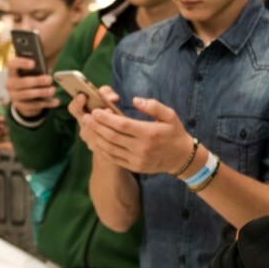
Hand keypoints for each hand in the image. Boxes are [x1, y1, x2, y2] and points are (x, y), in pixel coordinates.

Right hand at [5, 54, 60, 118]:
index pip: (12, 64)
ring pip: (28, 94)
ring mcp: (13, 96)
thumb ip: (39, 69)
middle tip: (50, 79)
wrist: (26, 98)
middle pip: (22, 82)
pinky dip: (46, 103)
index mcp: (13, 71)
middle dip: (37, 81)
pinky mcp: (20, 106)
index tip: (34, 63)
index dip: (22, 63)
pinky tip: (56, 101)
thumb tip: (48, 70)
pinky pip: (33, 105)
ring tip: (53, 90)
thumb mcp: (34, 72)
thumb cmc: (32, 79)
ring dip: (42, 92)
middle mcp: (10, 83)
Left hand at [78, 92, 195, 175]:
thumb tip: (135, 100)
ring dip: (96, 138)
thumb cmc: (174, 133)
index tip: (96, 111)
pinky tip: (96, 141)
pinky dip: (102, 150)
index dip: (106, 118)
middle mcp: (141, 148)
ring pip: (110, 149)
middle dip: (97, 126)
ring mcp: (136, 159)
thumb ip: (153, 106)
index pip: (122, 125)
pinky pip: (113, 158)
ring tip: (88, 128)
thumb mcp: (170, 115)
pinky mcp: (134, 167)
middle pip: (112, 136)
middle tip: (86, 117)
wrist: (181, 158)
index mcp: (149, 133)